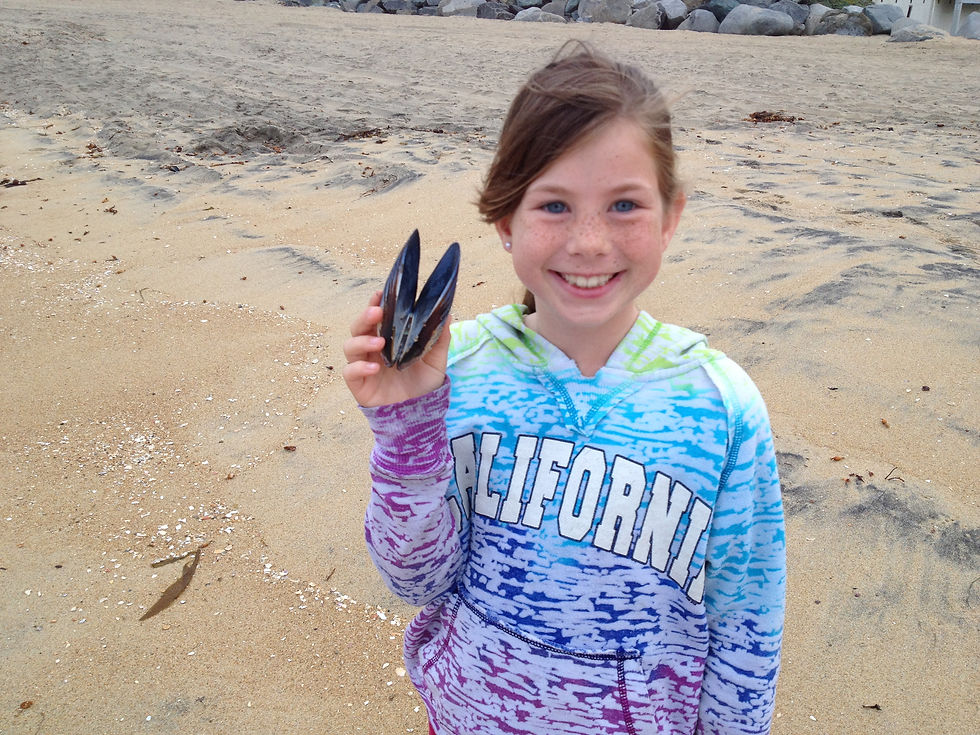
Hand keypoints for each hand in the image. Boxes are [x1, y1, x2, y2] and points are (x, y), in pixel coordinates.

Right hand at [342, 291, 450, 407]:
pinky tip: (374, 369)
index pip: (376, 318)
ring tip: (380, 342)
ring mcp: (363, 366)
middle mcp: (371, 350)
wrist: (418, 415)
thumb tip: (446, 314)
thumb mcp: (436, 361)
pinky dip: (359, 368)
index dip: (374, 304)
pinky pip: (349, 372)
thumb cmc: (423, 385)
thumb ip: (439, 339)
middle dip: (365, 317)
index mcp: (387, 340)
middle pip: (358, 327)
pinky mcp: (358, 385)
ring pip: (350, 346)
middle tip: (377, 312)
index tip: (380, 293)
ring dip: (362, 341)